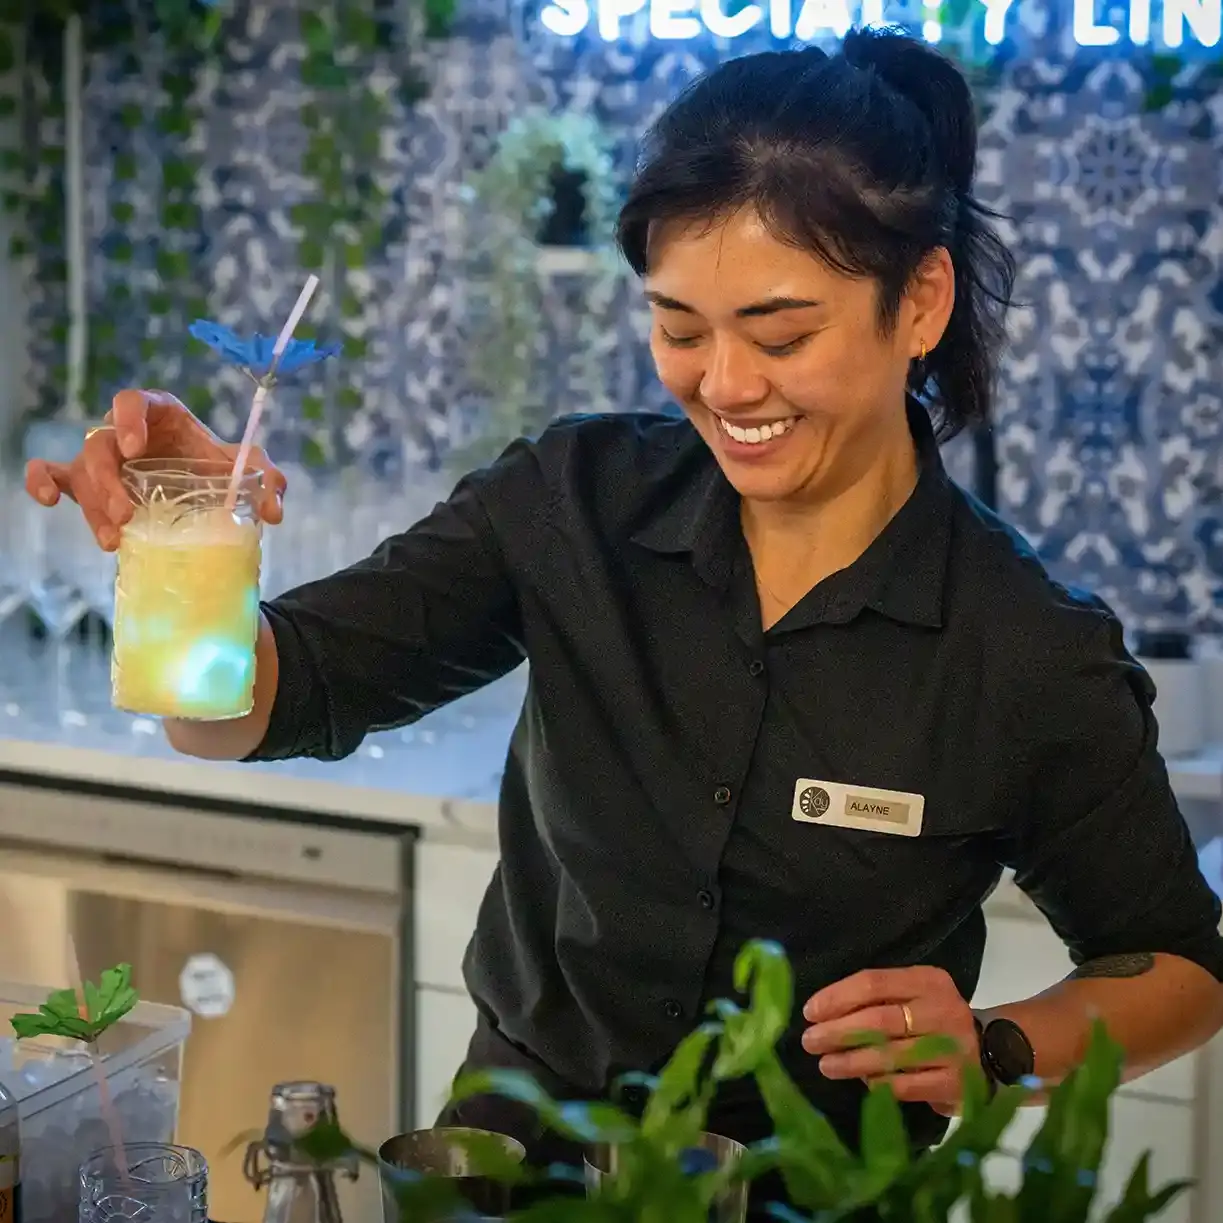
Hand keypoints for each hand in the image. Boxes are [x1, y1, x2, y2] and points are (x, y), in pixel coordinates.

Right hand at [24, 389, 285, 551]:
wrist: (206, 493)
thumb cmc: (220, 468)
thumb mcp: (250, 469)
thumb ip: (268, 480)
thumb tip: (273, 511)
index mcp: (160, 415)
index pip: (133, 401)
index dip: (128, 418)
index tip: (135, 447)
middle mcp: (124, 433)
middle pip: (100, 445)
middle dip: (108, 482)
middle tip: (128, 515)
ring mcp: (103, 458)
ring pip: (80, 472)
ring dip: (91, 505)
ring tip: (113, 538)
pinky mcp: (87, 482)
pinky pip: (52, 474)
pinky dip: (42, 483)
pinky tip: (48, 500)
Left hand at [801, 966, 977, 1114]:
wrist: (994, 1052)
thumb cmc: (935, 1018)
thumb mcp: (915, 994)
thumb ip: (879, 997)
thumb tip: (824, 1014)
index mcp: (928, 981)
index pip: (874, 983)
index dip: (837, 997)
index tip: (810, 1011)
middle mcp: (942, 1010)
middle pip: (878, 1020)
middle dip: (837, 1031)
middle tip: (810, 1042)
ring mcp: (952, 1048)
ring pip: (889, 1055)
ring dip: (850, 1062)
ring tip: (826, 1065)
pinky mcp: (954, 1083)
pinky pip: (905, 1085)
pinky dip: (879, 1084)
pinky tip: (862, 1083)